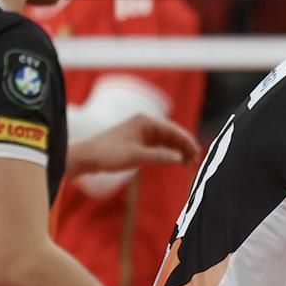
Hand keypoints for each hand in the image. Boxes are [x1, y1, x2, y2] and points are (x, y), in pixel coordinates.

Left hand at [71, 114, 201, 174]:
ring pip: (166, 141)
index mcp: (145, 121)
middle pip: (172, 135)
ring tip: (188, 164)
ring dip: (177, 151)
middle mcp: (145, 124)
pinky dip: (168, 154)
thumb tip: (179, 157)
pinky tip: (175, 162)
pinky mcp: (138, 142)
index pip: (173, 130)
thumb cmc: (109, 153)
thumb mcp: (137, 156)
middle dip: (184, 147)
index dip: (187, 141)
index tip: (197, 153)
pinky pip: (158, 146)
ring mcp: (142, 133)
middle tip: (195, 161)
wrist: (87, 157)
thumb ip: (160, 156)